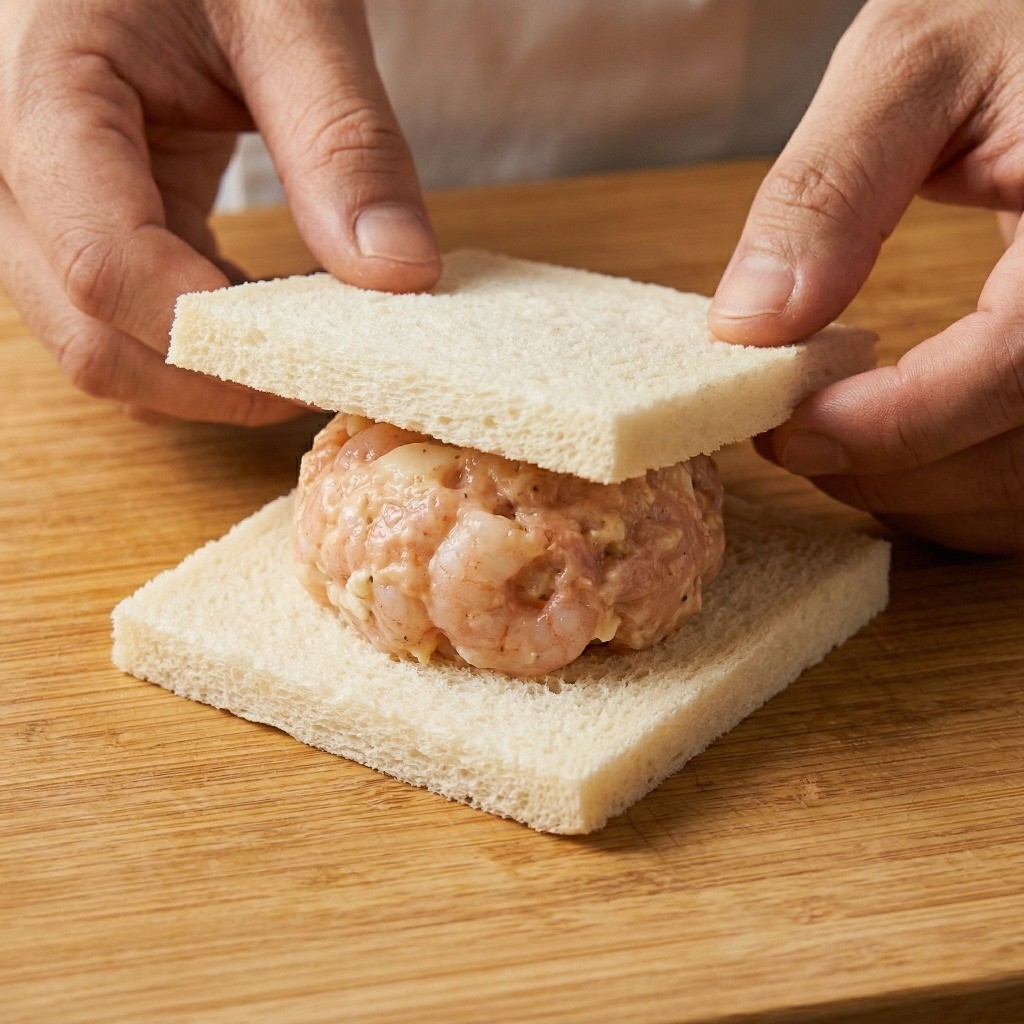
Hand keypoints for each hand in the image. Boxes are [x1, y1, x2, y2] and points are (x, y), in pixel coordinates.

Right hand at [0, 0, 439, 422]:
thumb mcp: (289, 12)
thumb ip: (342, 141)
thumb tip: (399, 274)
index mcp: (44, 91)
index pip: (106, 264)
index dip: (220, 342)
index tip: (324, 364)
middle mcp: (9, 161)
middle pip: (89, 335)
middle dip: (214, 380)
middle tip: (325, 377)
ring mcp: (36, 200)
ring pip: (99, 343)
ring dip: (205, 372)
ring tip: (305, 342)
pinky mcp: (79, 218)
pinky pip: (120, 316)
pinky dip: (199, 341)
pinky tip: (272, 315)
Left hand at [708, 0, 1023, 554]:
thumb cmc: (1020, 13)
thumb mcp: (919, 60)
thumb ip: (832, 189)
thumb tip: (753, 325)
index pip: (1021, 362)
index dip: (902, 422)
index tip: (790, 426)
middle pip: (1018, 457)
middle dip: (886, 466)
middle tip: (788, 425)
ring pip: (1018, 492)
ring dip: (910, 486)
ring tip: (828, 422)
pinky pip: (1019, 485)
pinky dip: (947, 485)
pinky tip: (890, 429)